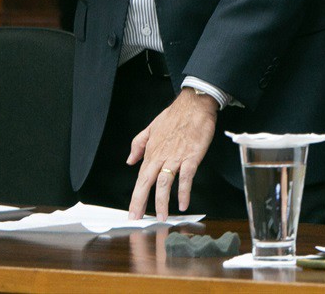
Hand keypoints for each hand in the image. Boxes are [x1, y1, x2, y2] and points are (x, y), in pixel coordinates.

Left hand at [126, 88, 217, 219]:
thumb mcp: (151, 128)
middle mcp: (161, 156)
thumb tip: (130, 160)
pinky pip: (186, 177)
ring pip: (164, 182)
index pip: (140, 178)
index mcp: (151, 152)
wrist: (194, 104)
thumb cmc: (175, 116)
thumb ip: (139, 144)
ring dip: (162, 201)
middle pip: (147, 182)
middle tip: (137, 219)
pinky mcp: (191, 156)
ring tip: (162, 216)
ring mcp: (176, 157)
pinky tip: (183, 203)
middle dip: (140, 202)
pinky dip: (184, 191)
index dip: (136, 196)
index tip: (132, 212)